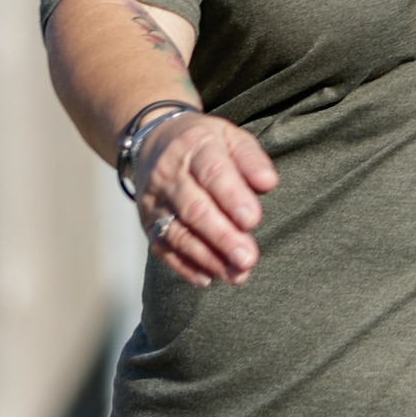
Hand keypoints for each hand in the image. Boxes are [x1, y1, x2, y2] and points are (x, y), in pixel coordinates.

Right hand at [135, 112, 279, 286]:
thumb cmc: (206, 143)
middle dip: (222, 236)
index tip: (253, 220)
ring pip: (178, 233)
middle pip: (195, 208)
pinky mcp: (147, 224)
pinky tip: (208, 278)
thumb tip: (268, 182)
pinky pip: (163, 248)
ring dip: (208, 257)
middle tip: (248, 259)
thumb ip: (251, 159)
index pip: (213, 172)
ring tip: (237, 274)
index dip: (232, 197)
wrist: (155, 142)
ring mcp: (155, 202)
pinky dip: (184, 266)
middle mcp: (169, 174)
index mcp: (195, 146)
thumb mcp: (231, 137)